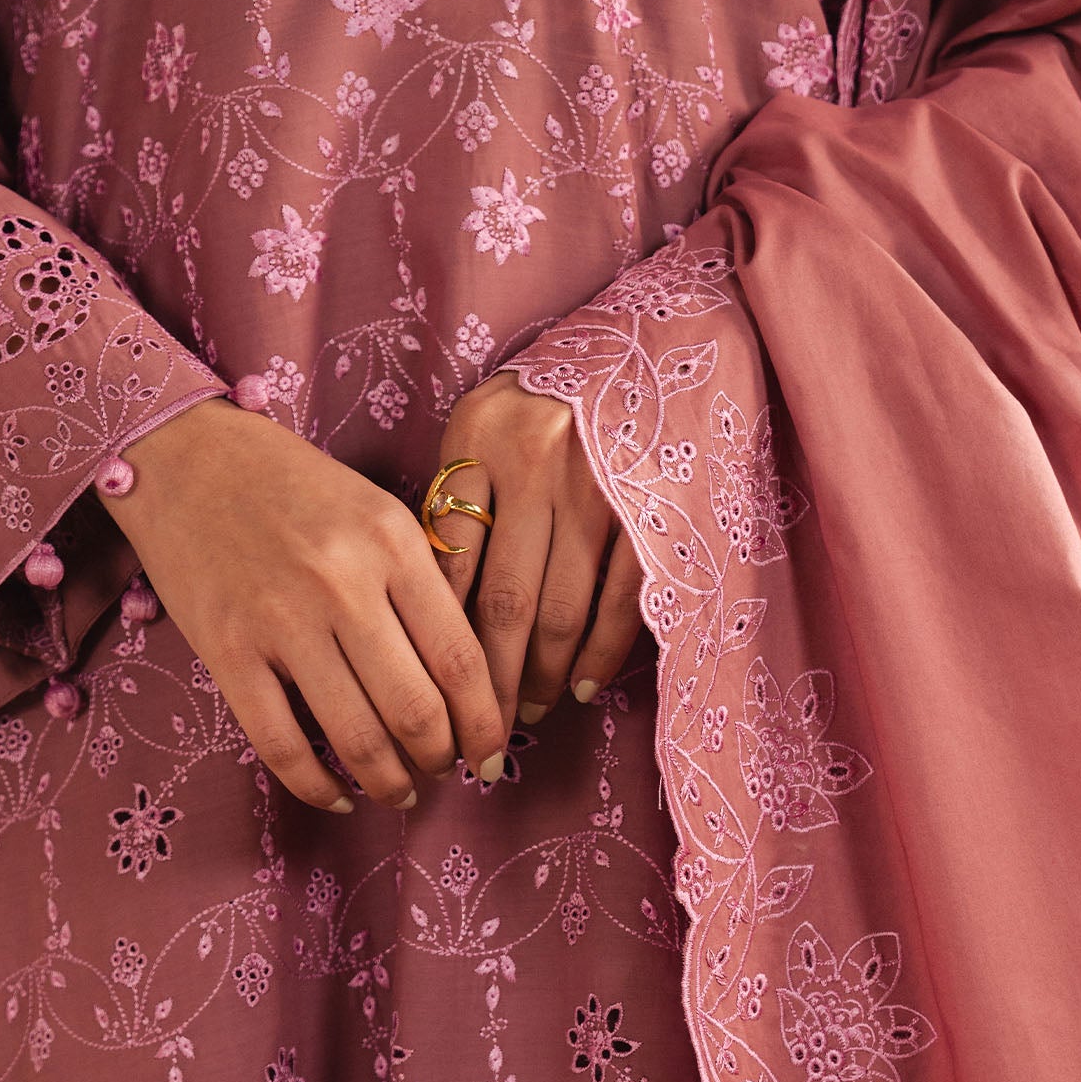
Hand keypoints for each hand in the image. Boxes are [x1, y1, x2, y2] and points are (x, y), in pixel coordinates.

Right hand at [102, 398, 507, 809]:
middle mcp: (343, 584)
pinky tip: (337, 794)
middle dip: (441, 758)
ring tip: (400, 790)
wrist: (186, 457)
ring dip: (389, 781)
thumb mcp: (376, 511)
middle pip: (416, 709)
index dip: (485, 721)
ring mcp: (281, 621)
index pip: (461, 657)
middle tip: (445, 771)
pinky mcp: (226, 651)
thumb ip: (421, 581)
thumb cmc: (293, 486)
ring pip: (356, 737)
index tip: (490, 752)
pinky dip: (317, 785)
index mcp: (394, 543)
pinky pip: (282, 744)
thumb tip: (464, 677)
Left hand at [429, 373, 643, 745]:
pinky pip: (621, 600)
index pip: (447, 560)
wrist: (657, 339)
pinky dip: (600, 653)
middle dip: (487, 684)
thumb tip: (426, 608)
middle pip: (503, 601)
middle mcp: (539, 458)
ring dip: (541, 678)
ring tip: (525, 717)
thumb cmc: (549, 393)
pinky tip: (581, 688)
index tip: (423, 693)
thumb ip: (457, 495)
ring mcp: (602, 485)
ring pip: (560, 610)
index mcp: (482, 433)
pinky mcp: (654, 507)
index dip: (433, 640)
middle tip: (473, 742)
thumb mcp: (485, 420)